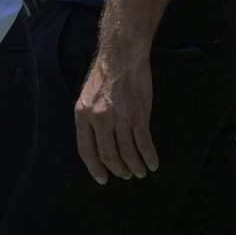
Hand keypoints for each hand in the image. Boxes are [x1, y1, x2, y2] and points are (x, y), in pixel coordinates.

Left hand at [74, 48, 157, 184]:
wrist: (122, 55)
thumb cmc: (105, 75)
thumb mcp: (87, 97)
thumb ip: (89, 119)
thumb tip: (94, 143)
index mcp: (82, 115)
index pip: (86, 150)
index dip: (94, 168)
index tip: (102, 179)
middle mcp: (99, 119)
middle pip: (108, 155)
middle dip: (118, 170)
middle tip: (125, 175)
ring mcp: (119, 118)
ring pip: (127, 153)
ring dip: (134, 167)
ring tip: (139, 173)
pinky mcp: (138, 116)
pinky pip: (144, 144)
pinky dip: (149, 158)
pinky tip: (153, 164)